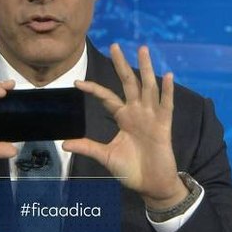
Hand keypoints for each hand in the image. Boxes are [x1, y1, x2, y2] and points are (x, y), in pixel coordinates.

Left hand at [63, 44, 188, 209]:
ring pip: (148, 87)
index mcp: (123, 118)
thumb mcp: (105, 157)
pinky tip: (168, 75)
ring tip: (143, 49)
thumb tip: (64, 143)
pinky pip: (166, 105)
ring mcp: (151, 117)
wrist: (151, 185)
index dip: (93, 89)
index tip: (77, 82)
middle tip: (115, 45)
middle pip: (128, 83)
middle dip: (121, 64)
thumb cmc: (131, 170)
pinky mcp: (164, 125)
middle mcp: (137, 112)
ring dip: (146, 68)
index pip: (107, 97)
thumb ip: (87, 147)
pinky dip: (168, 91)